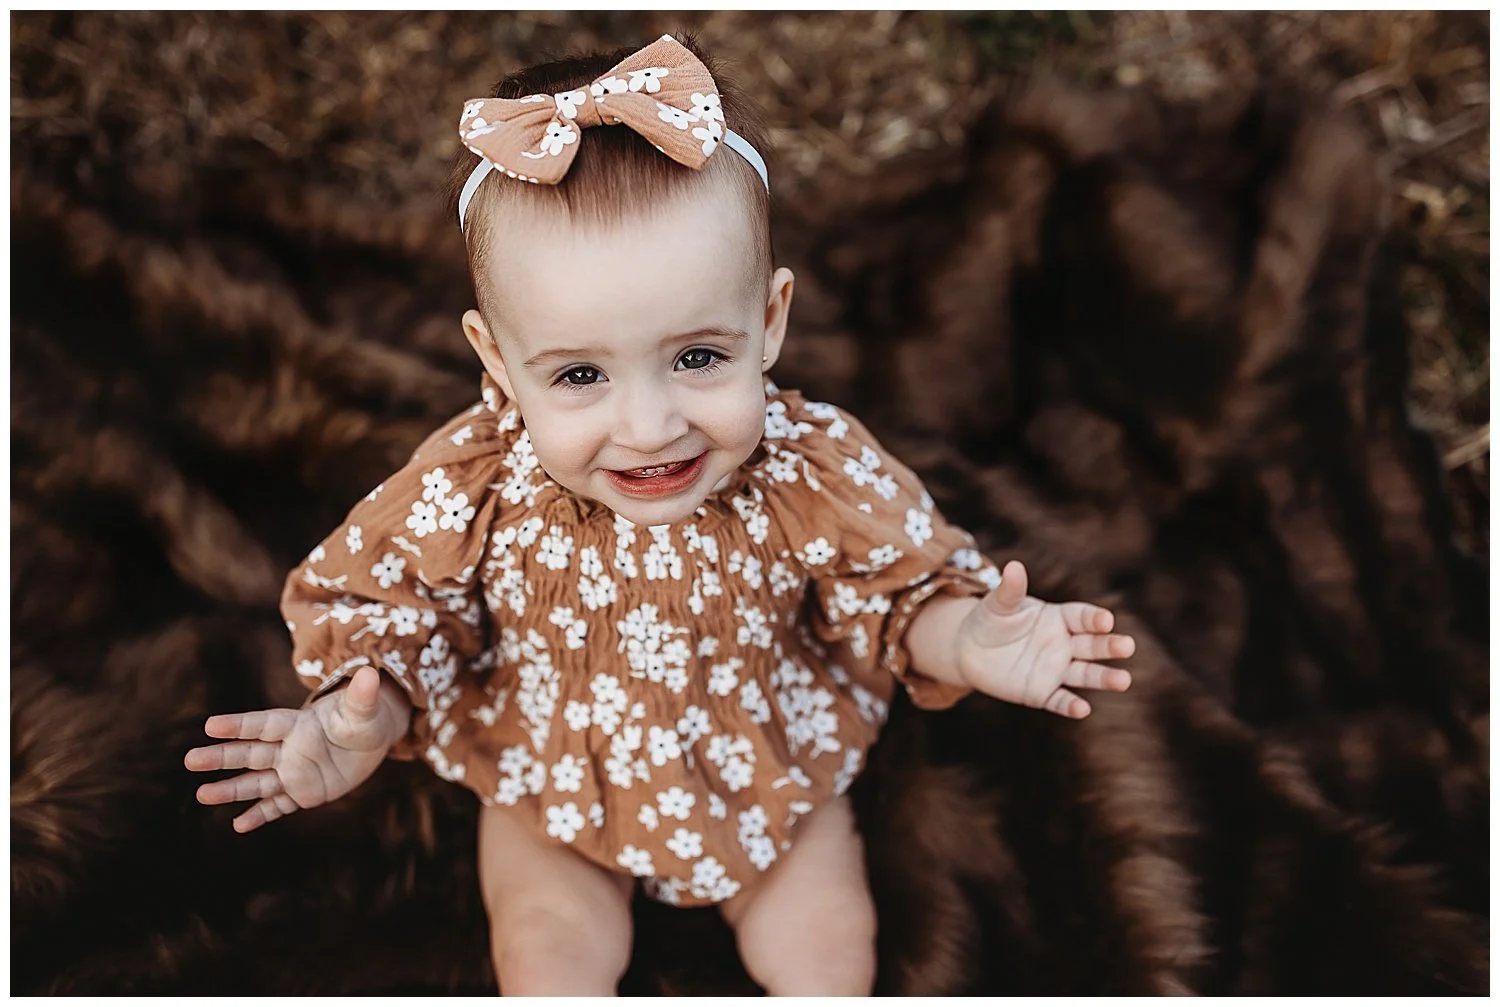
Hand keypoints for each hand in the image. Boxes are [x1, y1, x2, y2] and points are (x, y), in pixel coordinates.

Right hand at [184, 666, 410, 831]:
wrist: (369, 742)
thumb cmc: (362, 719)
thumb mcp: (364, 710)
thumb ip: (362, 696)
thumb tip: (368, 672)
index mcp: (298, 724)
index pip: (264, 724)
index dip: (239, 725)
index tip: (211, 725)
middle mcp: (289, 749)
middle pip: (250, 753)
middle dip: (221, 756)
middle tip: (190, 759)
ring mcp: (293, 772)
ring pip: (257, 782)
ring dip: (230, 789)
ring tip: (201, 794)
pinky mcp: (302, 793)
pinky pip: (278, 806)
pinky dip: (260, 815)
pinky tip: (238, 825)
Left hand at [955, 561, 1133, 717]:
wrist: (969, 650)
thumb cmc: (989, 620)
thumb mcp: (998, 604)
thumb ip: (1010, 590)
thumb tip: (1013, 566)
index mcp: (1059, 618)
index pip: (1083, 617)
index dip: (1095, 619)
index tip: (1106, 620)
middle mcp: (1064, 644)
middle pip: (1092, 645)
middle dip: (1110, 646)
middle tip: (1127, 646)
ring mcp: (1055, 670)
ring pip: (1085, 674)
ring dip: (1104, 678)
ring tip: (1124, 680)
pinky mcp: (1042, 693)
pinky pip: (1059, 700)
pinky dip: (1071, 706)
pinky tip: (1082, 709)